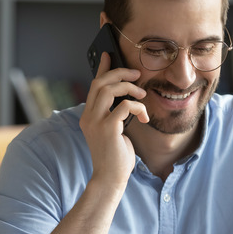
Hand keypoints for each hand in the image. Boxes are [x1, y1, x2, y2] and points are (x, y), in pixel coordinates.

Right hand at [80, 52, 148, 186]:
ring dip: (129, 88)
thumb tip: (126, 99)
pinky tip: (144, 117)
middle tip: (136, 74)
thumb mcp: (114, 131)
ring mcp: (96, 122)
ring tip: (142, 95)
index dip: (102, 69)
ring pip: (109, 90)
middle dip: (119, 73)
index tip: (108, 55)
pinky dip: (137, 107)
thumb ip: (115, 115)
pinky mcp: (108, 129)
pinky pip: (124, 106)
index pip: (94, 86)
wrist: (110, 178)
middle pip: (100, 83)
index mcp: (88, 116)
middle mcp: (88, 117)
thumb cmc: (115, 157)